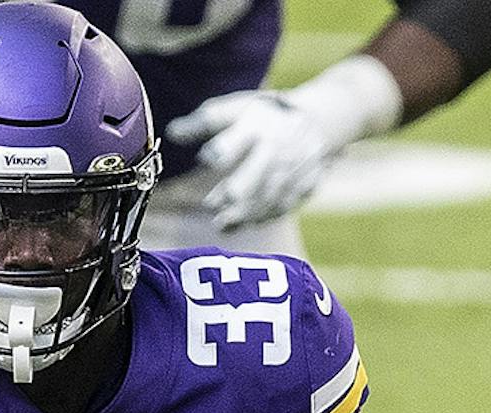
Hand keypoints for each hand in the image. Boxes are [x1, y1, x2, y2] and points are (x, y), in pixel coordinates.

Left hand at [165, 56, 401, 229]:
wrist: (318, 118)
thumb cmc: (262, 115)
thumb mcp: (234, 110)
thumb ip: (202, 123)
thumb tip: (172, 133)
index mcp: (257, 125)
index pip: (235, 143)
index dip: (217, 152)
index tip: (204, 159)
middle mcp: (279, 146)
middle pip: (253, 177)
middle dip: (232, 195)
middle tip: (210, 207)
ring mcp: (297, 166)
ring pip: (269, 196)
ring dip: (245, 213)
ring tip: (222, 223)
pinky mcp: (308, 181)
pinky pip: (287, 204)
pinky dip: (266, 215)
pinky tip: (247, 222)